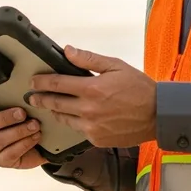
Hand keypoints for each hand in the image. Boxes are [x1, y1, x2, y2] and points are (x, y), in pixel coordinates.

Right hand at [0, 99, 47, 169]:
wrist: (45, 142)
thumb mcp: (24, 106)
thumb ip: (16, 99)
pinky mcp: (3, 160)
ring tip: (34, 125)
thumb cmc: (31, 120)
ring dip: (18, 131)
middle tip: (22, 113)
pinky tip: (35, 136)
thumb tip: (21, 92)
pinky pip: (9, 154)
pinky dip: (24, 144)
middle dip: (5, 118)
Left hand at [27, 45, 156, 147]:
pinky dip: (74, 123)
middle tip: (32, 96)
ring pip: (64, 119)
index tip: (34, 81)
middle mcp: (88, 110)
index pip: (57, 84)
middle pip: (55, 103)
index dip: (42, 82)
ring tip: (50, 106)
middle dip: (40, 98)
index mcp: (92, 89)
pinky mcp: (97, 139)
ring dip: (55, 111)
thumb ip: (89, 59)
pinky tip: (75, 117)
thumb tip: (68, 51)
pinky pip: (78, 130)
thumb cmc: (139, 88)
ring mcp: (91, 127)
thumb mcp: (116, 66)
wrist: (158, 115)